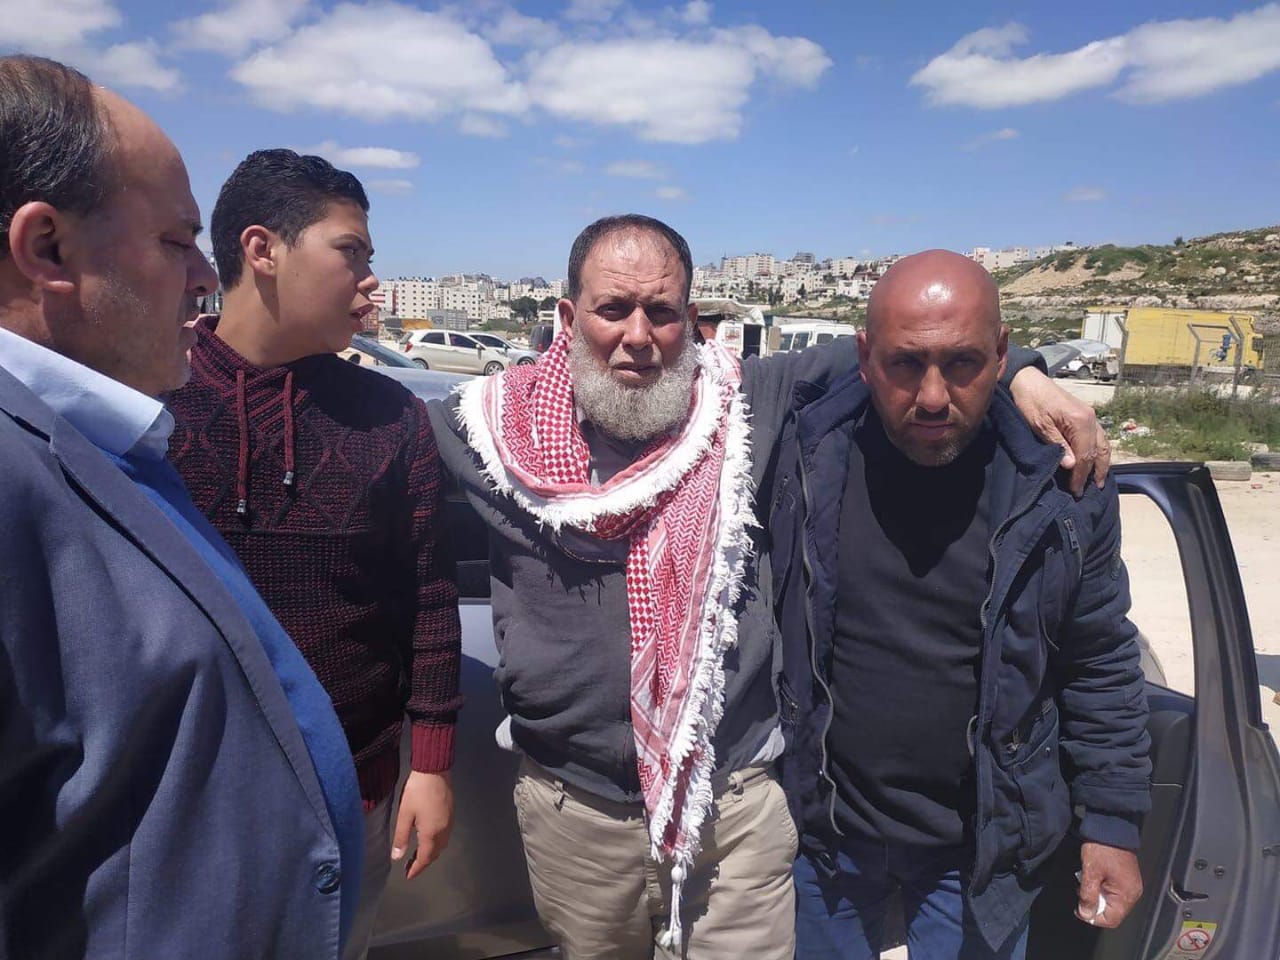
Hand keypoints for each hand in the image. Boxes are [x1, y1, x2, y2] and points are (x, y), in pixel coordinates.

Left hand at [391, 770, 453, 879]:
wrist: (434, 770)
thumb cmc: (417, 792)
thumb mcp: (404, 814)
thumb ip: (401, 837)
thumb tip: (397, 857)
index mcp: (431, 833)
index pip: (425, 858)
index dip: (417, 869)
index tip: (408, 876)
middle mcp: (444, 831)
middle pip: (435, 854)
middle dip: (423, 862)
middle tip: (410, 866)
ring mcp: (450, 822)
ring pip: (442, 845)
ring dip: (431, 853)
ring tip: (417, 855)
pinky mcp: (451, 814)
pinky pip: (445, 836)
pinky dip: (436, 843)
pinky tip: (428, 839)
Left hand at [1009, 367, 1110, 496]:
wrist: (1028, 380)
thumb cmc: (1031, 402)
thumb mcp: (1040, 426)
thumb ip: (1058, 445)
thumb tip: (1073, 466)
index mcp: (1081, 421)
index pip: (1085, 455)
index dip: (1081, 475)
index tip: (1075, 490)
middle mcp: (1091, 418)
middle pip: (1099, 451)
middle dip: (1095, 472)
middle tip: (1090, 490)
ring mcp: (1091, 416)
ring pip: (1103, 444)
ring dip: (1102, 463)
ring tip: (1098, 480)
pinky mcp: (1086, 415)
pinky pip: (1099, 437)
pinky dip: (1099, 451)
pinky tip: (1096, 460)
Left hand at [1076, 842, 1142, 927]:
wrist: (1111, 826)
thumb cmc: (1101, 848)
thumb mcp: (1091, 872)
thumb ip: (1088, 895)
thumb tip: (1086, 914)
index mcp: (1127, 894)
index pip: (1111, 919)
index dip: (1093, 917)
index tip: (1079, 908)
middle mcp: (1133, 893)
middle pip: (1112, 912)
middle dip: (1094, 905)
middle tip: (1081, 893)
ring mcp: (1131, 885)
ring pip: (1112, 902)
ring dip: (1096, 896)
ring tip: (1085, 883)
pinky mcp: (1127, 877)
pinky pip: (1114, 891)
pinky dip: (1102, 888)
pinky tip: (1092, 878)